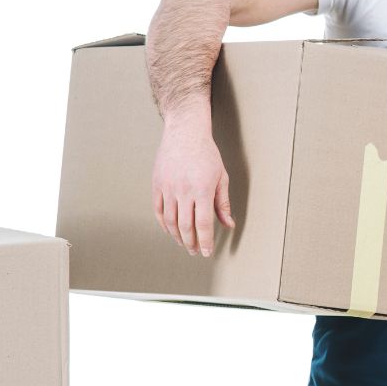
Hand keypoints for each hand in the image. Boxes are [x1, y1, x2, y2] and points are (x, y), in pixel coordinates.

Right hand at [151, 114, 233, 256]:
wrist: (185, 133)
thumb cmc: (206, 154)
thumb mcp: (221, 177)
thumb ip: (223, 203)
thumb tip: (228, 224)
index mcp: (202, 190)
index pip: (203, 224)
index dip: (205, 241)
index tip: (207, 252)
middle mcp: (183, 191)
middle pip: (186, 227)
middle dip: (191, 243)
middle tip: (196, 252)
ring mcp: (168, 188)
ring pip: (170, 221)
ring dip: (177, 237)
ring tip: (184, 244)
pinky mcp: (157, 184)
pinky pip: (158, 210)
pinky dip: (164, 224)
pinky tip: (170, 231)